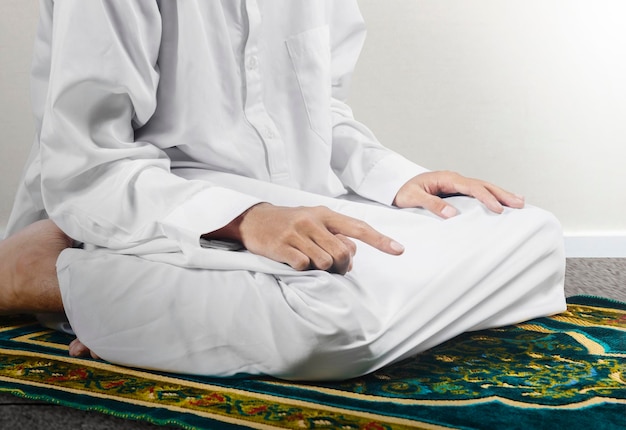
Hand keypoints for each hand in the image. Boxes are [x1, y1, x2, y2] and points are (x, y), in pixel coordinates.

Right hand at [205, 203, 403, 273]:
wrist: (253, 219)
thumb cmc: (290, 223)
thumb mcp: (314, 223)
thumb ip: (335, 237)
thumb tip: (351, 259)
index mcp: (325, 214)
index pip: (358, 228)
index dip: (380, 240)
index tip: (399, 250)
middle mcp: (312, 221)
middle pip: (343, 252)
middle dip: (342, 265)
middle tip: (331, 266)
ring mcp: (296, 233)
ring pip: (325, 261)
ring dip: (322, 268)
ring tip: (309, 261)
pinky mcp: (281, 246)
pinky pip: (303, 265)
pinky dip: (303, 269)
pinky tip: (294, 261)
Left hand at [393, 171, 524, 217]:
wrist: (394, 186)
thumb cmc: (402, 192)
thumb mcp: (412, 198)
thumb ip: (431, 204)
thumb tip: (452, 214)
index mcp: (446, 178)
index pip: (472, 187)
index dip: (486, 198)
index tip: (498, 209)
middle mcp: (454, 178)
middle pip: (483, 185)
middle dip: (502, 194)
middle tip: (521, 203)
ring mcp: (456, 184)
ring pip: (483, 187)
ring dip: (500, 194)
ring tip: (519, 202)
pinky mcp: (455, 191)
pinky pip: (477, 193)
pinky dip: (491, 197)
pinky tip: (501, 203)